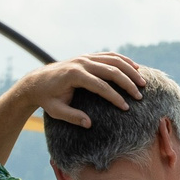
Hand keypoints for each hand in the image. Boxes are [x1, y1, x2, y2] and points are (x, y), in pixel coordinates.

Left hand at [21, 53, 142, 127]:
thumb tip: (89, 124)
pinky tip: (135, 68)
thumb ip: (72, 116)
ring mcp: (85, 57)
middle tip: (140, 96)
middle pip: (111, 70)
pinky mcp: (87, 56)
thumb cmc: (47, 98)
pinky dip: (124, 61)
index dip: (115, 97)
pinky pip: (109, 55)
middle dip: (128, 83)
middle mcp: (81, 63)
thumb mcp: (55, 110)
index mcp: (74, 75)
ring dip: (130, 70)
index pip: (100, 86)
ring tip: (143, 82)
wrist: (36, 82)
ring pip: (113, 60)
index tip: (126, 108)